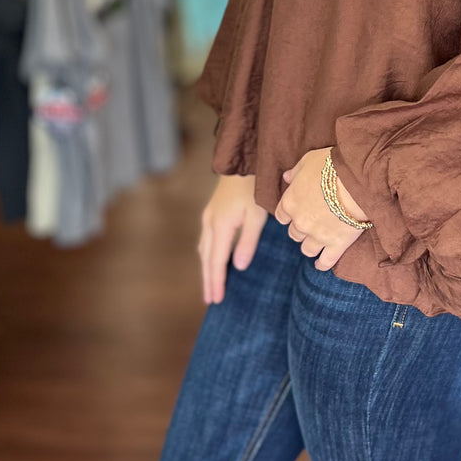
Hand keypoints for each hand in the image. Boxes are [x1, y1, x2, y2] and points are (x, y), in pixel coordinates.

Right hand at [198, 173, 268, 304]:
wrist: (244, 160)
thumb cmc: (255, 187)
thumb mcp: (256, 215)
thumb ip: (247, 241)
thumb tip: (237, 267)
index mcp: (221, 226)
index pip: (216, 261)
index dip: (217, 281)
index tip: (217, 299)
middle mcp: (210, 223)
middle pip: (207, 258)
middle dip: (209, 280)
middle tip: (210, 300)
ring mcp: (208, 216)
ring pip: (204, 249)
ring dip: (206, 268)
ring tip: (210, 285)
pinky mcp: (211, 210)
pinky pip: (206, 239)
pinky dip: (207, 254)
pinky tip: (211, 258)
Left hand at [275, 148, 369, 270]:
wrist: (357, 179)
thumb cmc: (332, 165)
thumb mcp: (308, 161)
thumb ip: (295, 172)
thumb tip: (286, 177)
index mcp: (290, 202)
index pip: (281, 216)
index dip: (289, 215)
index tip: (296, 213)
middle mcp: (301, 222)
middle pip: (294, 234)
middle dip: (301, 230)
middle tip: (311, 224)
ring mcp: (318, 236)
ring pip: (307, 249)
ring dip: (310, 246)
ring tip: (318, 242)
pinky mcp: (337, 244)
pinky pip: (325, 262)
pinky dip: (322, 264)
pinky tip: (321, 264)